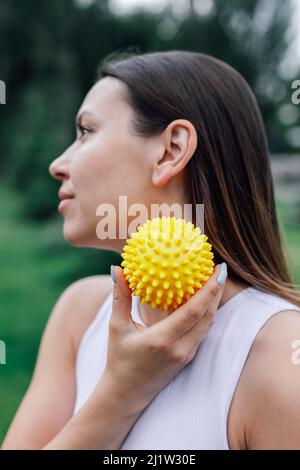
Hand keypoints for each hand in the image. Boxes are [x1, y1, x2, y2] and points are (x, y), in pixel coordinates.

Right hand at [101, 263, 226, 413]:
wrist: (126, 394)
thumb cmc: (119, 359)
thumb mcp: (116, 327)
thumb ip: (120, 297)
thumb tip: (117, 269)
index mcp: (162, 340)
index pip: (193, 311)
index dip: (209, 290)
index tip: (217, 270)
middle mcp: (180, 348)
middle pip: (208, 316)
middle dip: (217, 291)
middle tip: (220, 268)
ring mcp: (186, 355)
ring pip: (208, 324)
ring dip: (214, 302)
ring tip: (215, 280)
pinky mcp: (188, 357)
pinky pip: (202, 331)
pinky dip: (206, 313)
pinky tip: (204, 299)